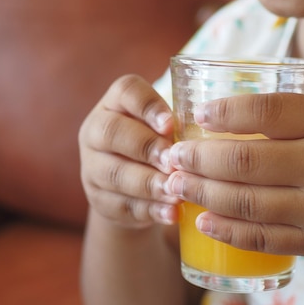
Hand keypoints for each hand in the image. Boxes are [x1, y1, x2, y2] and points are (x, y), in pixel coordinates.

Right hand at [79, 75, 178, 228]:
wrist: (134, 189)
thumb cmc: (161, 147)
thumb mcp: (167, 130)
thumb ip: (180, 127)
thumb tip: (210, 137)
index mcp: (116, 102)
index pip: (126, 90)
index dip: (148, 106)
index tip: (171, 125)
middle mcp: (96, 130)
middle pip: (112, 132)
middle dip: (147, 148)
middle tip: (174, 163)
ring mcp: (93, 166)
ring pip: (115, 173)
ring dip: (150, 184)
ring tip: (177, 192)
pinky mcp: (100, 199)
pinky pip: (122, 205)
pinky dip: (150, 210)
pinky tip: (172, 213)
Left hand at [165, 93, 303, 266]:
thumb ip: (287, 118)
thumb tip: (218, 115)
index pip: (270, 112)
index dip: (227, 112)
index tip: (197, 115)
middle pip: (247, 162)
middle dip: (199, 158)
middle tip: (172, 156)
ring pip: (247, 202)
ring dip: (202, 193)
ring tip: (175, 184)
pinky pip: (261, 239)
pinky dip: (226, 231)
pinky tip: (201, 221)